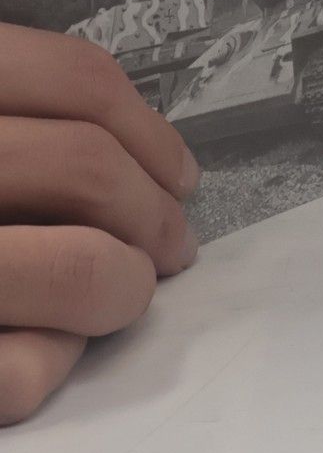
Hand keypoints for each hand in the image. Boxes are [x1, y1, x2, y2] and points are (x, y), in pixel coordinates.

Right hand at [0, 26, 198, 426]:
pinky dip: (48, 365)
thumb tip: (132, 167)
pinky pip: (19, 372)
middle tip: (168, 242)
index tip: (176, 171)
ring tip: (121, 293)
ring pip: (80, 269)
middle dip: (152, 212)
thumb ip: (9, 121)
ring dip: (122, 287)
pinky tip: (40, 354)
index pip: (72, 79)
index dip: (148, 128)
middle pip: (85, 168)